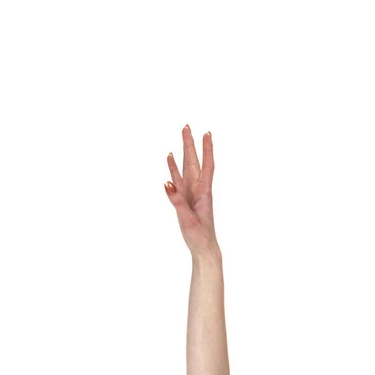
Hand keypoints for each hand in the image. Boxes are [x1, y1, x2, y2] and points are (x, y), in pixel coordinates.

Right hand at [165, 124, 218, 257]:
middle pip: (194, 162)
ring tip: (182, 135)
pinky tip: (170, 157)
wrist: (203, 249)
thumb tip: (167, 182)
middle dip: (191, 144)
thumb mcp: (188, 220)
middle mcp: (198, 189)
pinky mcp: (184, 199)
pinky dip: (174, 167)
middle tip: (187, 126)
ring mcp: (191, 193)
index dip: (207, 150)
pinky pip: (177, 179)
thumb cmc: (199, 237)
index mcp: (204, 193)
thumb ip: (177, 201)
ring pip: (186, 167)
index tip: (207, 134)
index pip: (207, 166)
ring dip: (184, 152)